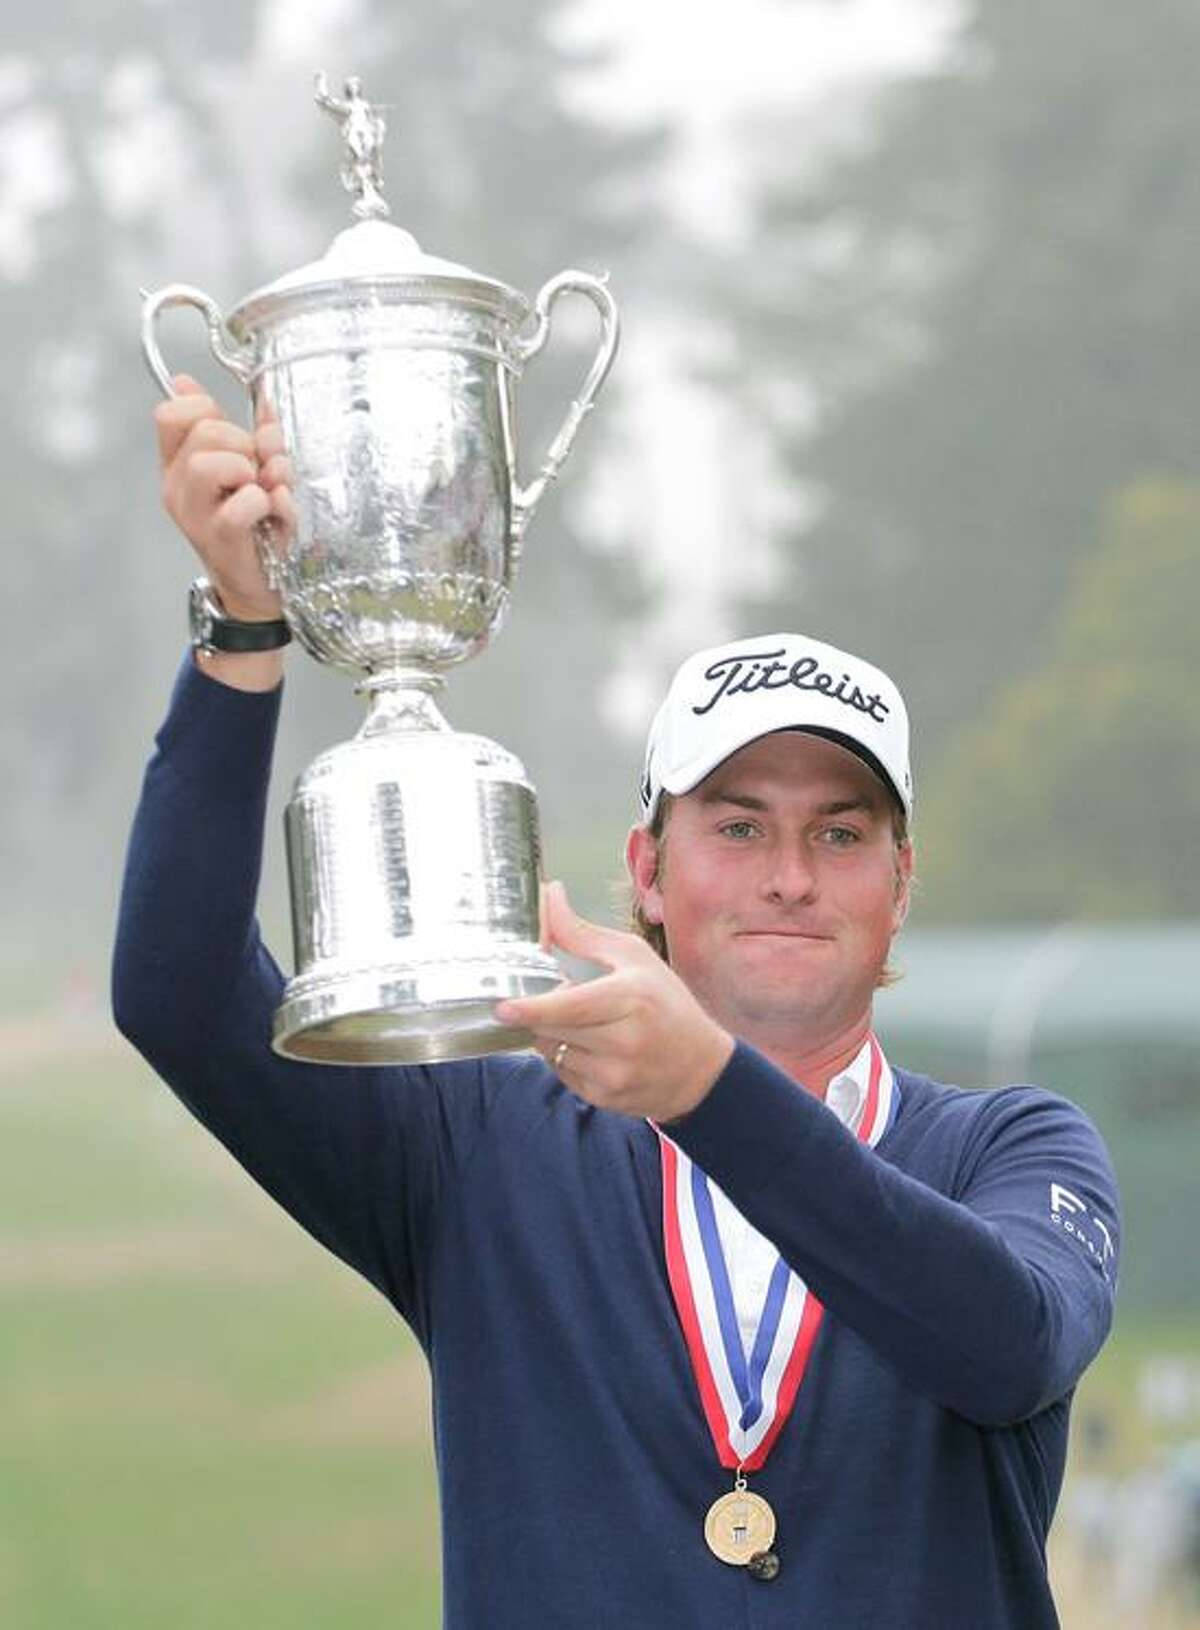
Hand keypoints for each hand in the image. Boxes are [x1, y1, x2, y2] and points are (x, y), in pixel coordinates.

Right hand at [154, 374, 294, 619]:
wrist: (262, 586)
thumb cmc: (256, 526)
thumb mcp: (247, 469)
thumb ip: (239, 428)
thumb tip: (216, 388)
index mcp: (179, 465)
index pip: (170, 412)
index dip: (206, 408)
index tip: (234, 432)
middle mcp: (179, 488)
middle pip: (201, 432)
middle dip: (242, 441)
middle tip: (257, 470)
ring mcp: (194, 514)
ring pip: (208, 463)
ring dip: (250, 470)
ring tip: (262, 490)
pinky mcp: (220, 537)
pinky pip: (242, 503)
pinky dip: (267, 502)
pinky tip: (272, 513)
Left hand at [495, 881, 734, 1122]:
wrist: (701, 1069)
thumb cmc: (667, 1004)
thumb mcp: (634, 958)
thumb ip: (583, 933)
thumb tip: (549, 896)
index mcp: (632, 998)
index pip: (572, 1007)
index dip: (534, 1008)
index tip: (503, 1008)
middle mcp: (624, 1041)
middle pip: (551, 1027)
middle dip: (543, 1010)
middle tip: (567, 996)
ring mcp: (613, 1074)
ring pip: (551, 1050)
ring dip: (553, 1032)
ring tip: (588, 1022)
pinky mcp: (604, 1097)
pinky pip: (561, 1071)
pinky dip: (565, 1055)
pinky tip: (593, 1047)